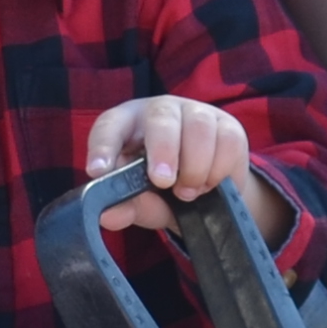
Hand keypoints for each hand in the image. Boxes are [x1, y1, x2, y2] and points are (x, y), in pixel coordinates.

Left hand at [81, 93, 277, 240]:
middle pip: (160, 117)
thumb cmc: (164, 191)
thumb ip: (129, 207)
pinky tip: (208, 184)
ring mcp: (197, 113)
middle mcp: (161, 111)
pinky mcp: (228, 126)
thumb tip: (108, 216)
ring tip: (187, 193)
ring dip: (193, 167)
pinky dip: (217, 171)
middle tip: (163, 181)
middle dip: (163, 150)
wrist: (209, 194)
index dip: (103, 146)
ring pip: (198, 128)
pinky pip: (226, 142)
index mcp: (128, 124)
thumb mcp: (145, 203)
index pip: (110, 126)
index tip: (98, 171)